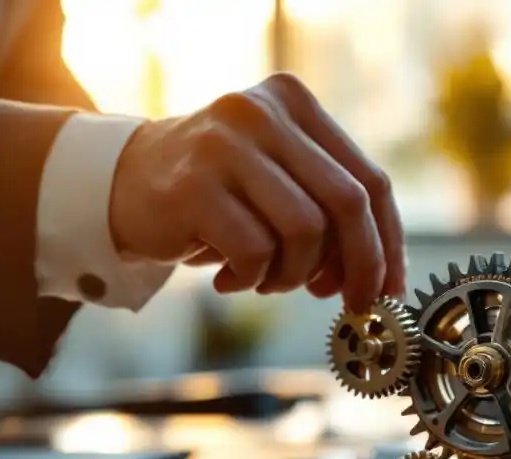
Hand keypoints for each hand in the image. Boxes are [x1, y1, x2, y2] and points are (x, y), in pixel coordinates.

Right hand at [108, 73, 405, 311]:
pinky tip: (228, 277)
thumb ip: (330, 212)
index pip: (370, 180)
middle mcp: (263, 113)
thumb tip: (381, 278)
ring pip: (305, 231)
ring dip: (293, 275)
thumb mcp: (280, 182)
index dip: (388, 243)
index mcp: (295, 104)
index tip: (389, 288)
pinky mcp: (193, 186)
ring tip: (267, 279)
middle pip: (347, 203)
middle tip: (351, 302)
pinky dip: (252, 278)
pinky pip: (255, 251)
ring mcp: (225, 145)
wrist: (121, 184)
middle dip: (359, 266)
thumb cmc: (217, 194)